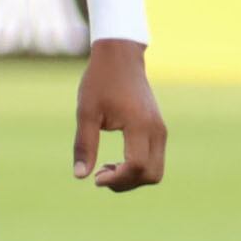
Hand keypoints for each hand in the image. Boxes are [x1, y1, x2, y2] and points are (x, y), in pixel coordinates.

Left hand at [73, 40, 166, 190]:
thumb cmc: (100, 81)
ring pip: (156, 171)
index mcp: (139, 125)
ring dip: (132, 178)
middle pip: (152, 175)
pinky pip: (154, 160)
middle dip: (126, 183)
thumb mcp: (86, 112)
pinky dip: (138, 168)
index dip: (117, 179)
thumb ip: (84, 145)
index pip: (137, 166)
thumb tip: (80, 176)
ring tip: (106, 168)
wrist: (121, 57)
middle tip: (100, 175)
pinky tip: (116, 161)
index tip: (95, 178)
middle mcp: (156, 130)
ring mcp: (160, 130)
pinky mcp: (159, 130)